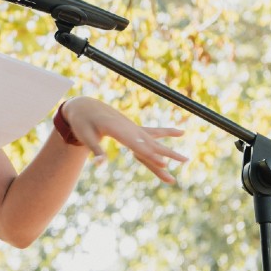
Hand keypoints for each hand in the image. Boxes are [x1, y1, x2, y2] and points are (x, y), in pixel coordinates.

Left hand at [62, 96, 186, 183]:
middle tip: (184, 161)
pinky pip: (153, 131)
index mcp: (115, 128)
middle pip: (150, 143)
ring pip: (154, 141)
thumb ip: (95, 150)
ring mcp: (132, 127)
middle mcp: (128, 127)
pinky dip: (167, 132)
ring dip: (170, 150)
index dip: (151, 154)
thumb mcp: (85, 136)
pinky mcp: (133, 127)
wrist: (85, 105)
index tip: (164, 164)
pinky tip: (181, 132)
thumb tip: (100, 165)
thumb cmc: (83, 122)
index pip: (136, 145)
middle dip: (167, 154)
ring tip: (187, 159)